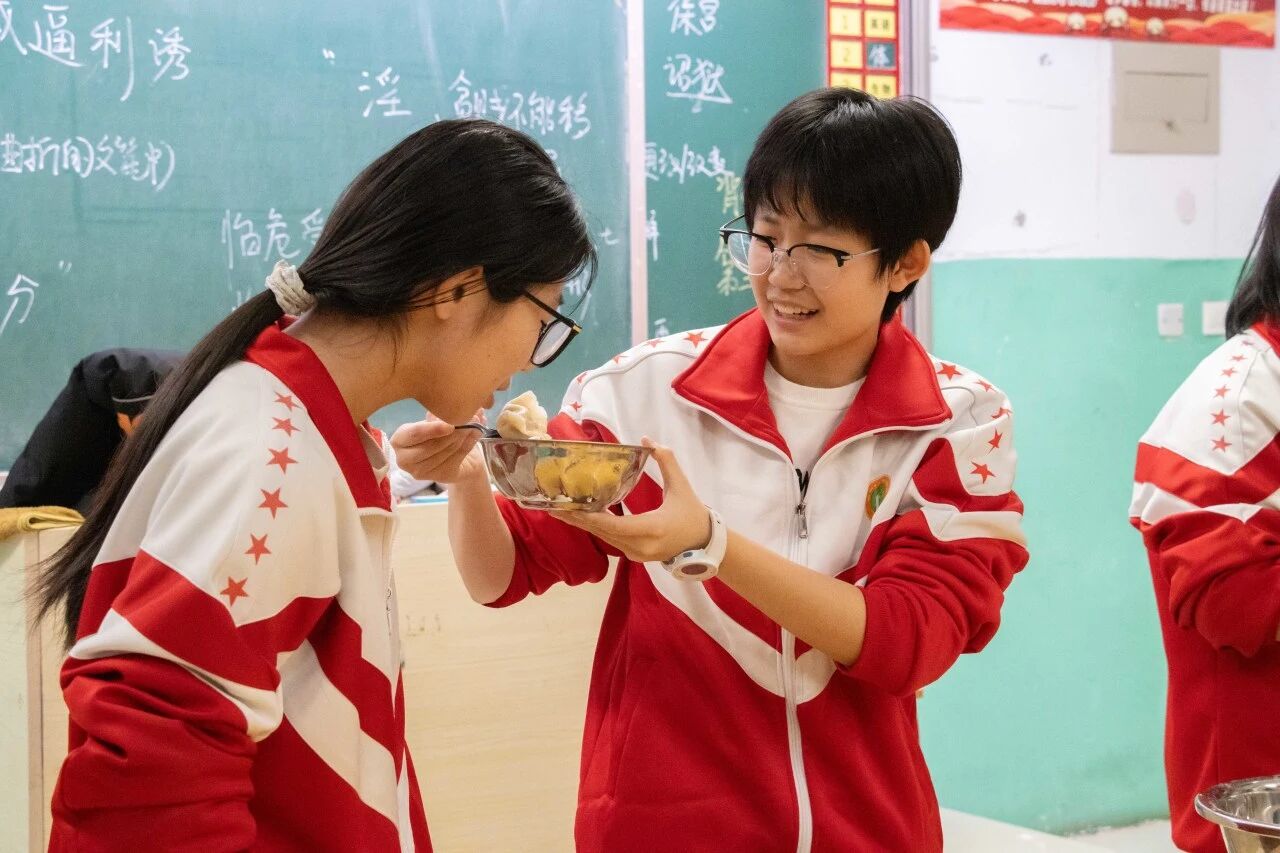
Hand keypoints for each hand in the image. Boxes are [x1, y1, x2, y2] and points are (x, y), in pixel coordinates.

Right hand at [390, 411, 485, 484]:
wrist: (448, 454)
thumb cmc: (435, 433)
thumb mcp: (431, 421)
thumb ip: (436, 416)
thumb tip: (451, 409)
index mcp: (399, 440)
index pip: (415, 434)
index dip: (432, 429)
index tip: (449, 424)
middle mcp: (405, 460)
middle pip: (432, 445)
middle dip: (453, 432)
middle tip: (470, 418)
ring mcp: (421, 472)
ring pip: (446, 452)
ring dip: (463, 435)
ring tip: (475, 422)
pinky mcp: (439, 477)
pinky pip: (457, 457)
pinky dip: (469, 443)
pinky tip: (476, 432)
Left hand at [550, 439, 710, 563]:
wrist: (704, 544)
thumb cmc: (693, 515)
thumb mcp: (681, 486)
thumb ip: (666, 461)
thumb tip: (646, 439)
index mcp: (652, 529)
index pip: (615, 525)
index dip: (591, 517)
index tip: (570, 507)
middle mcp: (639, 546)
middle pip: (601, 532)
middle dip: (576, 518)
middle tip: (552, 505)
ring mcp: (636, 554)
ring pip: (603, 537)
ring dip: (582, 523)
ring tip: (558, 510)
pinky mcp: (633, 555)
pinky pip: (610, 539)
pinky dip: (594, 527)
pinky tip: (579, 516)